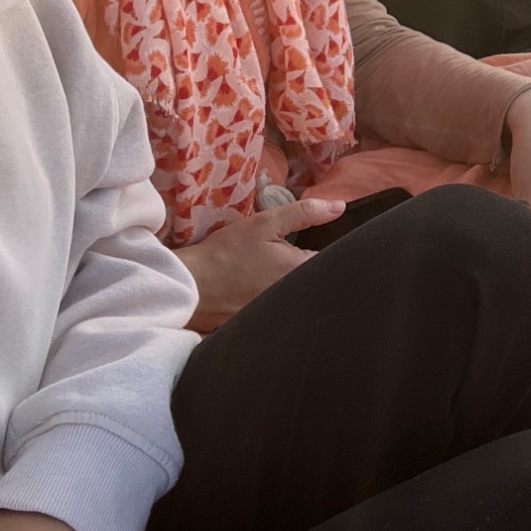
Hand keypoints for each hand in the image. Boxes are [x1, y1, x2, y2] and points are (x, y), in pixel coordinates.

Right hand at [174, 197, 342, 332]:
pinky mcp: (265, 323)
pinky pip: (283, 309)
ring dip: (294, 284)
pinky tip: (260, 290)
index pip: (331, 258)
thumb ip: (305, 213)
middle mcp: (297, 296)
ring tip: (269, 273)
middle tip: (282, 258)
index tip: (307, 242)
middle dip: (309, 267)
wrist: (191, 286)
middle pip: (316, 278)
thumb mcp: (265, 223)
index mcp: (301, 271)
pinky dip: (278, 300)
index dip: (323, 247)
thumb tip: (339, 206)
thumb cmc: (227, 252)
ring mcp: (281, 313)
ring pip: (300, 293)